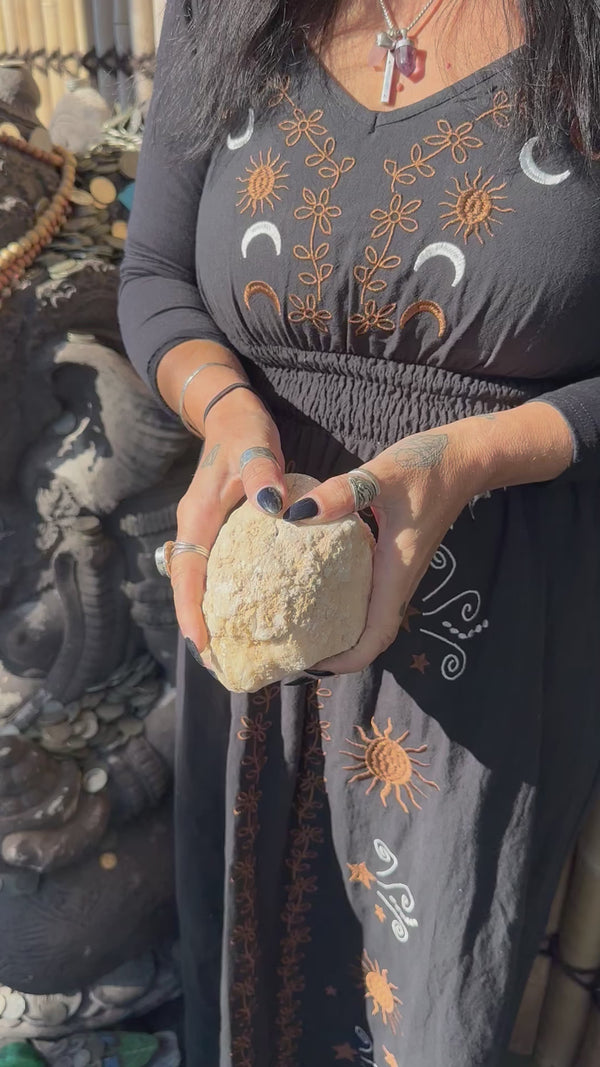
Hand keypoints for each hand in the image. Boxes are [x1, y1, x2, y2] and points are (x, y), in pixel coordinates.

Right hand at [170, 393, 287, 664]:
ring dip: (206, 614)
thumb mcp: (255, 446)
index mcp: (198, 516)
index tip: (202, 645)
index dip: (191, 610)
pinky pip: (213, 571)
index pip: (188, 573)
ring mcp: (204, 530)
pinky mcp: (218, 531)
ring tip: (226, 650)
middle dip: (196, 625)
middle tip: (216, 664)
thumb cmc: (244, 431)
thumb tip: (274, 506)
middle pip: (186, 587)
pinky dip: (221, 595)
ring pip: (197, 581)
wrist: (230, 414)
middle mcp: (195, 528)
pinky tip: (244, 613)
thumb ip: (263, 473)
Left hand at [282, 403, 572, 675]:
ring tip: (301, 626)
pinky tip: (318, 585)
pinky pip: (373, 594)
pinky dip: (348, 602)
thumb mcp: (381, 475)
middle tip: (295, 650)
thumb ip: (340, 494)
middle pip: (371, 636)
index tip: (312, 666)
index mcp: (396, 572)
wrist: (468, 457)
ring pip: (372, 616)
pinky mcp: (398, 557)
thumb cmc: (429, 466)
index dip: (347, 660)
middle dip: (337, 652)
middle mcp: (400, 579)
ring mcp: (400, 570)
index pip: (375, 636)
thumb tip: (295, 513)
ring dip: (343, 630)